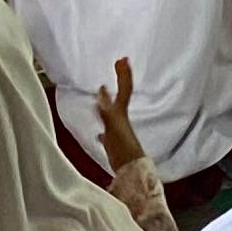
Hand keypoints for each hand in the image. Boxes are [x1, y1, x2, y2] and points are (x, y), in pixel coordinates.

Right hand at [95, 56, 146, 174]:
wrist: (131, 172)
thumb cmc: (124, 150)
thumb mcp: (114, 126)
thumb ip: (107, 109)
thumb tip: (102, 90)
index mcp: (120, 113)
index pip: (124, 90)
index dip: (124, 75)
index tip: (123, 59)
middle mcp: (120, 119)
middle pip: (121, 95)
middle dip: (120, 80)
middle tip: (119, 64)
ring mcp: (118, 130)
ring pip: (114, 110)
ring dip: (110, 99)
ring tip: (104, 92)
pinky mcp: (114, 143)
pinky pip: (108, 129)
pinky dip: (104, 124)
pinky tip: (100, 131)